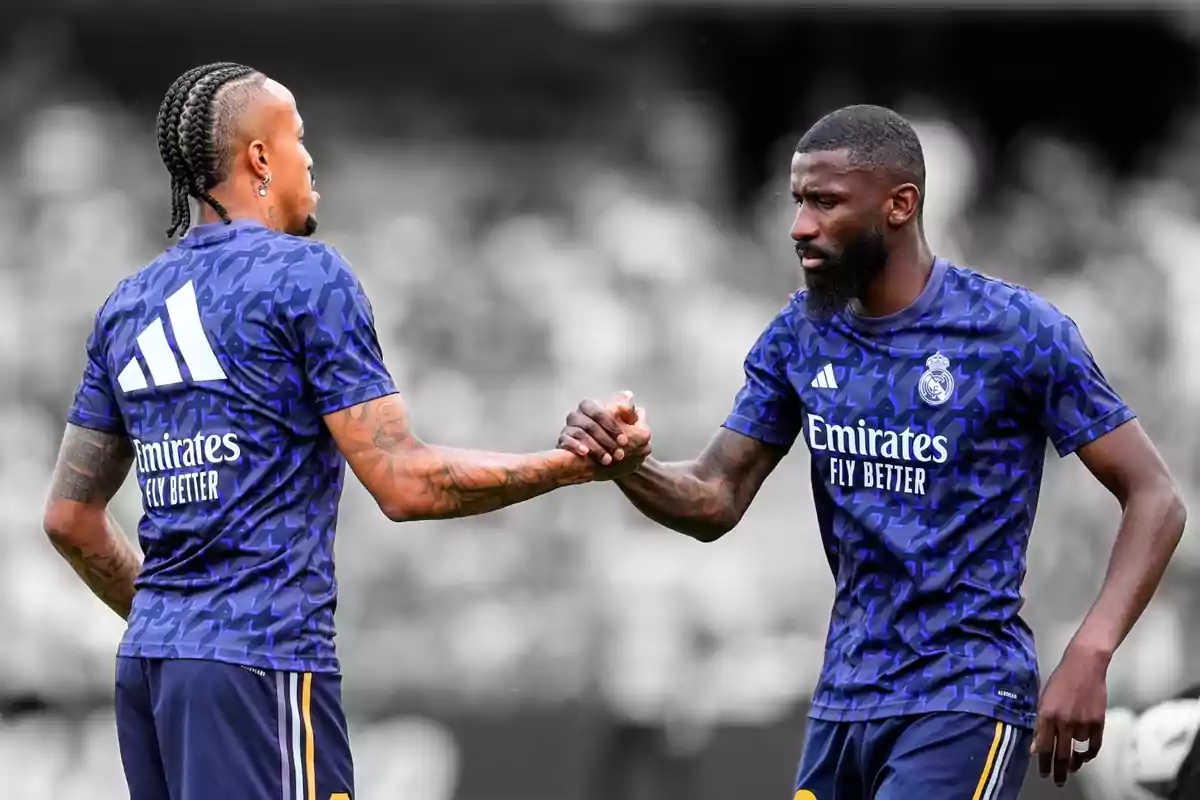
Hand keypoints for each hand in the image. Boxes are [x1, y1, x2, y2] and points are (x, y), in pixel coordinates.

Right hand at [559, 391, 650, 477]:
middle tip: (619, 454)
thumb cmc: (616, 438)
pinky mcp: (563, 441)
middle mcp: (579, 415)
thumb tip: (628, 396)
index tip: (624, 441)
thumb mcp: (628, 425)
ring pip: (579, 434)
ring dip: (595, 448)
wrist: (605, 461)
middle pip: (590, 425)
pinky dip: (576, 446)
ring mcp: (569, 427)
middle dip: (605, 440)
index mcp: (592, 406)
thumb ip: (628, 412)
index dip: (612, 427)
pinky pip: (566, 441)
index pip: (600, 413)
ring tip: (607, 460)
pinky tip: (586, 453)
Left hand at [1031, 641, 1109, 786]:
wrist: (1083, 665)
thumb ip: (1040, 724)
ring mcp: (1082, 722)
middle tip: (1057, 781)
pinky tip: (1084, 756)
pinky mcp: (1098, 722)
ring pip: (1077, 750)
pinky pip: (1094, 745)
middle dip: (1058, 771)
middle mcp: (1063, 721)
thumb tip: (1036, 747)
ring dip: (1074, 760)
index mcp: (1046, 715)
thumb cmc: (1060, 680)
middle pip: (1060, 754)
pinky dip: (1089, 753)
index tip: (1044, 775)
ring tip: (1071, 766)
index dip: (1044, 764)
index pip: (1044, 747)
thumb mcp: (1043, 699)